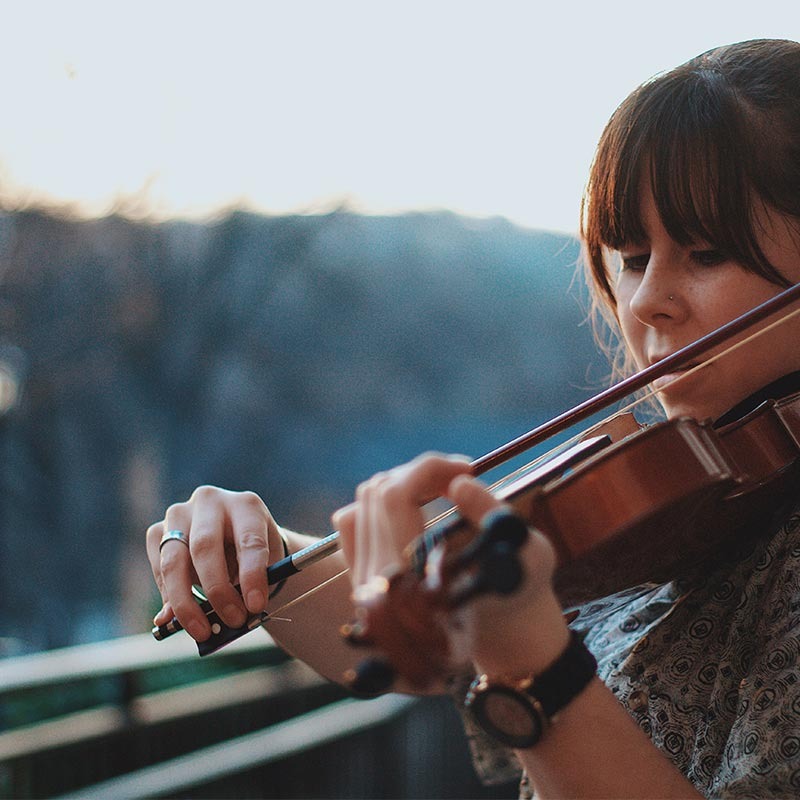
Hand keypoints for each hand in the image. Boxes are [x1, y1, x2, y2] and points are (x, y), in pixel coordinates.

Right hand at [146, 486, 282, 640]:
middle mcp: (210, 501)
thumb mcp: (262, 566)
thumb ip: (245, 588)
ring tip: (202, 630)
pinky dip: (168, 596)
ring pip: (174, 560)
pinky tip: (177, 616)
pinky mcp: (158, 530)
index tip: (257, 606)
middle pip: (205, 547)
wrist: (233, 539)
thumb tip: (212, 620)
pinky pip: (158, 567)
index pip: (249, 540)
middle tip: (232, 621)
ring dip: (185, 601)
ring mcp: (180, 513)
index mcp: (246, 505)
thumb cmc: (253, 556)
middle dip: (218, 590)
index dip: (253, 575)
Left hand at [333, 453, 567, 678]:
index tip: (468, 469)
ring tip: (441, 487)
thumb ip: (490, 515)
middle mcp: (374, 579)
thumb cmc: (516, 600)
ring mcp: (361, 579)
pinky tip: (413, 505)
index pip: (396, 496)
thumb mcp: (524, 559)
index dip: (431, 469)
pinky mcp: (361, 577)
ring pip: (365, 501)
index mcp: (408, 579)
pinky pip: (353, 523)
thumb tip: (459, 483)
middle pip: (379, 492)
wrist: (494, 638)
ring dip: (404, 482)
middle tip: (459, 476)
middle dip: (421, 472)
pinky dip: (380, 502)